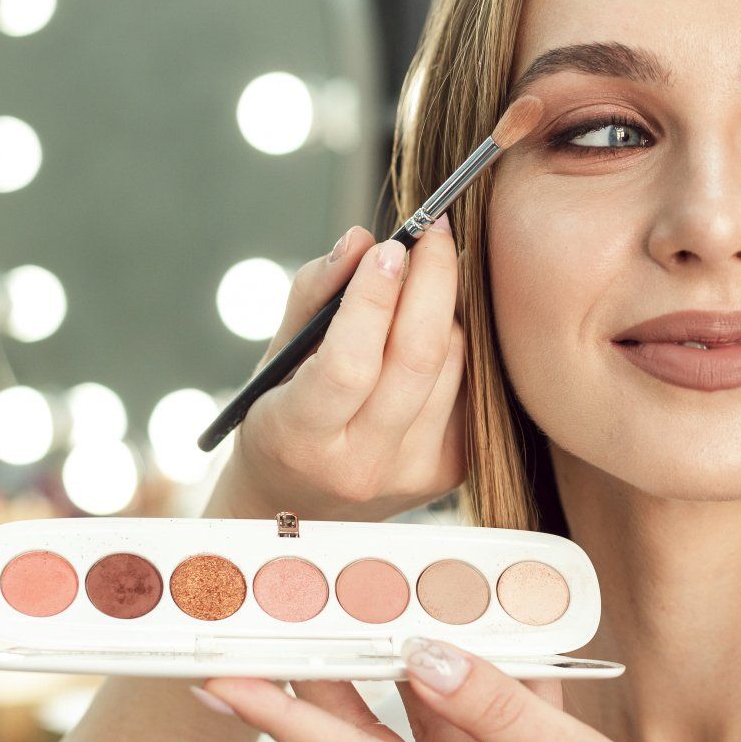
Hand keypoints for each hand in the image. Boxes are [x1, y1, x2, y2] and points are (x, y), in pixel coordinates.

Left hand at [198, 640, 740, 741]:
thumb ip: (500, 710)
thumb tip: (425, 654)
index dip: (279, 715)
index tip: (219, 677)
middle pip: (373, 737)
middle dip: (326, 674)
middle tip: (279, 613)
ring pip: (431, 727)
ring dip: (412, 667)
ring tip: (372, 600)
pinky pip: (483, 736)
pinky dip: (483, 688)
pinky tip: (488, 634)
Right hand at [207, 217, 466, 522]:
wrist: (301, 508)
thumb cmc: (281, 418)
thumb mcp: (275, 360)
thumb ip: (313, 296)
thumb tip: (360, 239)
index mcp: (302, 440)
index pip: (349, 364)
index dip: (373, 299)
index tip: (388, 246)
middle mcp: (362, 466)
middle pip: (418, 360)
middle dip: (432, 282)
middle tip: (431, 233)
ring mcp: (413, 474)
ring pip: (450, 366)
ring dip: (442, 310)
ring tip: (420, 283)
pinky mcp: (450, 472)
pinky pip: (466, 386)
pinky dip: (452, 345)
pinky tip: (429, 331)